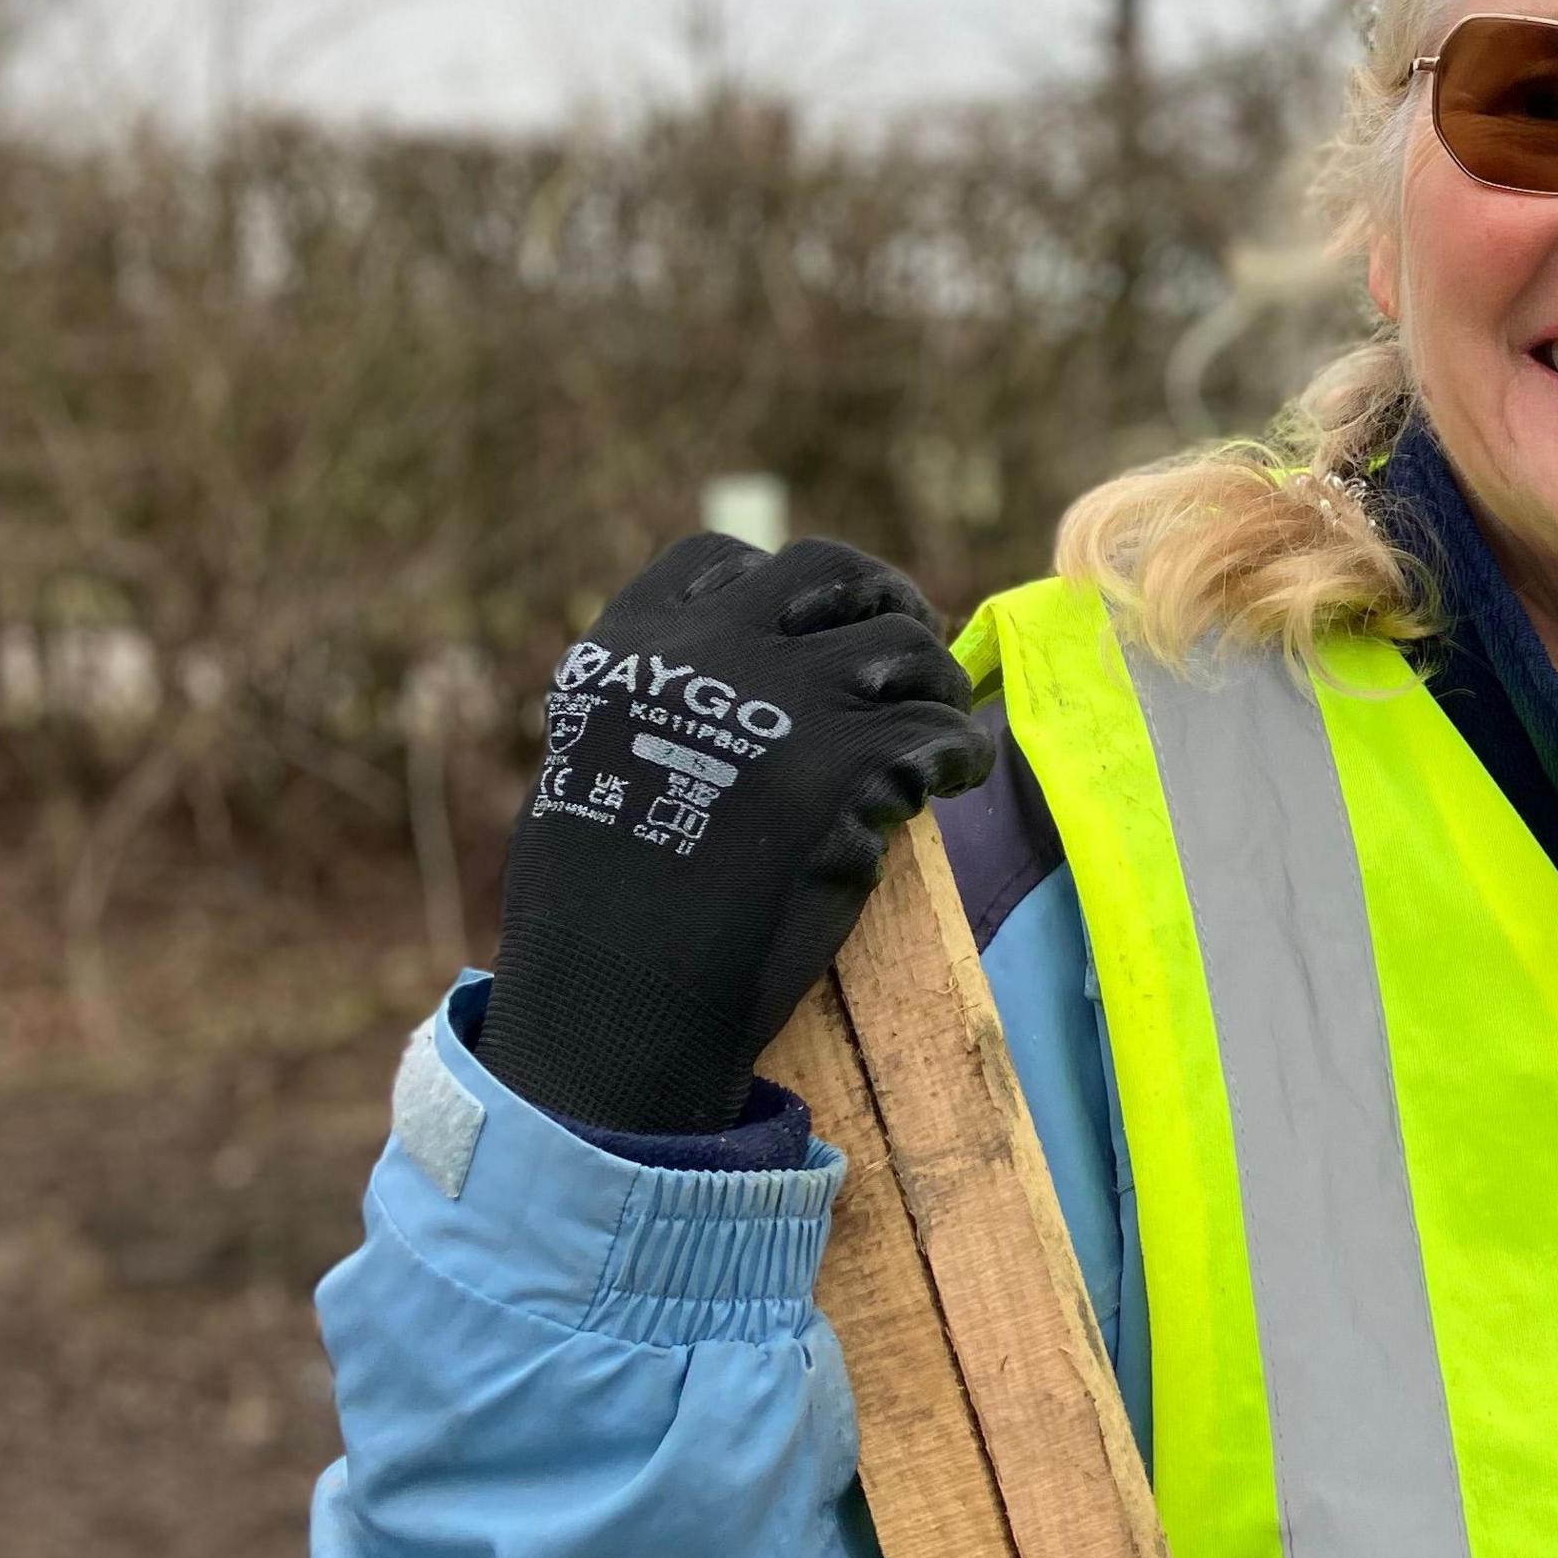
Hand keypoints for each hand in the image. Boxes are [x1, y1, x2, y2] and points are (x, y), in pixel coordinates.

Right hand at [473, 534, 994, 1134]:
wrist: (620, 999)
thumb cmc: (598, 911)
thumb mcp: (600, 764)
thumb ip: (667, 702)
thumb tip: (752, 683)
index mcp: (630, 648)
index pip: (722, 559)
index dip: (786, 594)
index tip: (818, 633)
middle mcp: (708, 650)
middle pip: (831, 570)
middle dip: (883, 605)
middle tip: (907, 667)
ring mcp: (784, 699)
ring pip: (908, 647)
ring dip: (934, 689)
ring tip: (932, 737)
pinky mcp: (848, 765)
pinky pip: (943, 733)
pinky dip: (958, 758)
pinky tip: (950, 784)